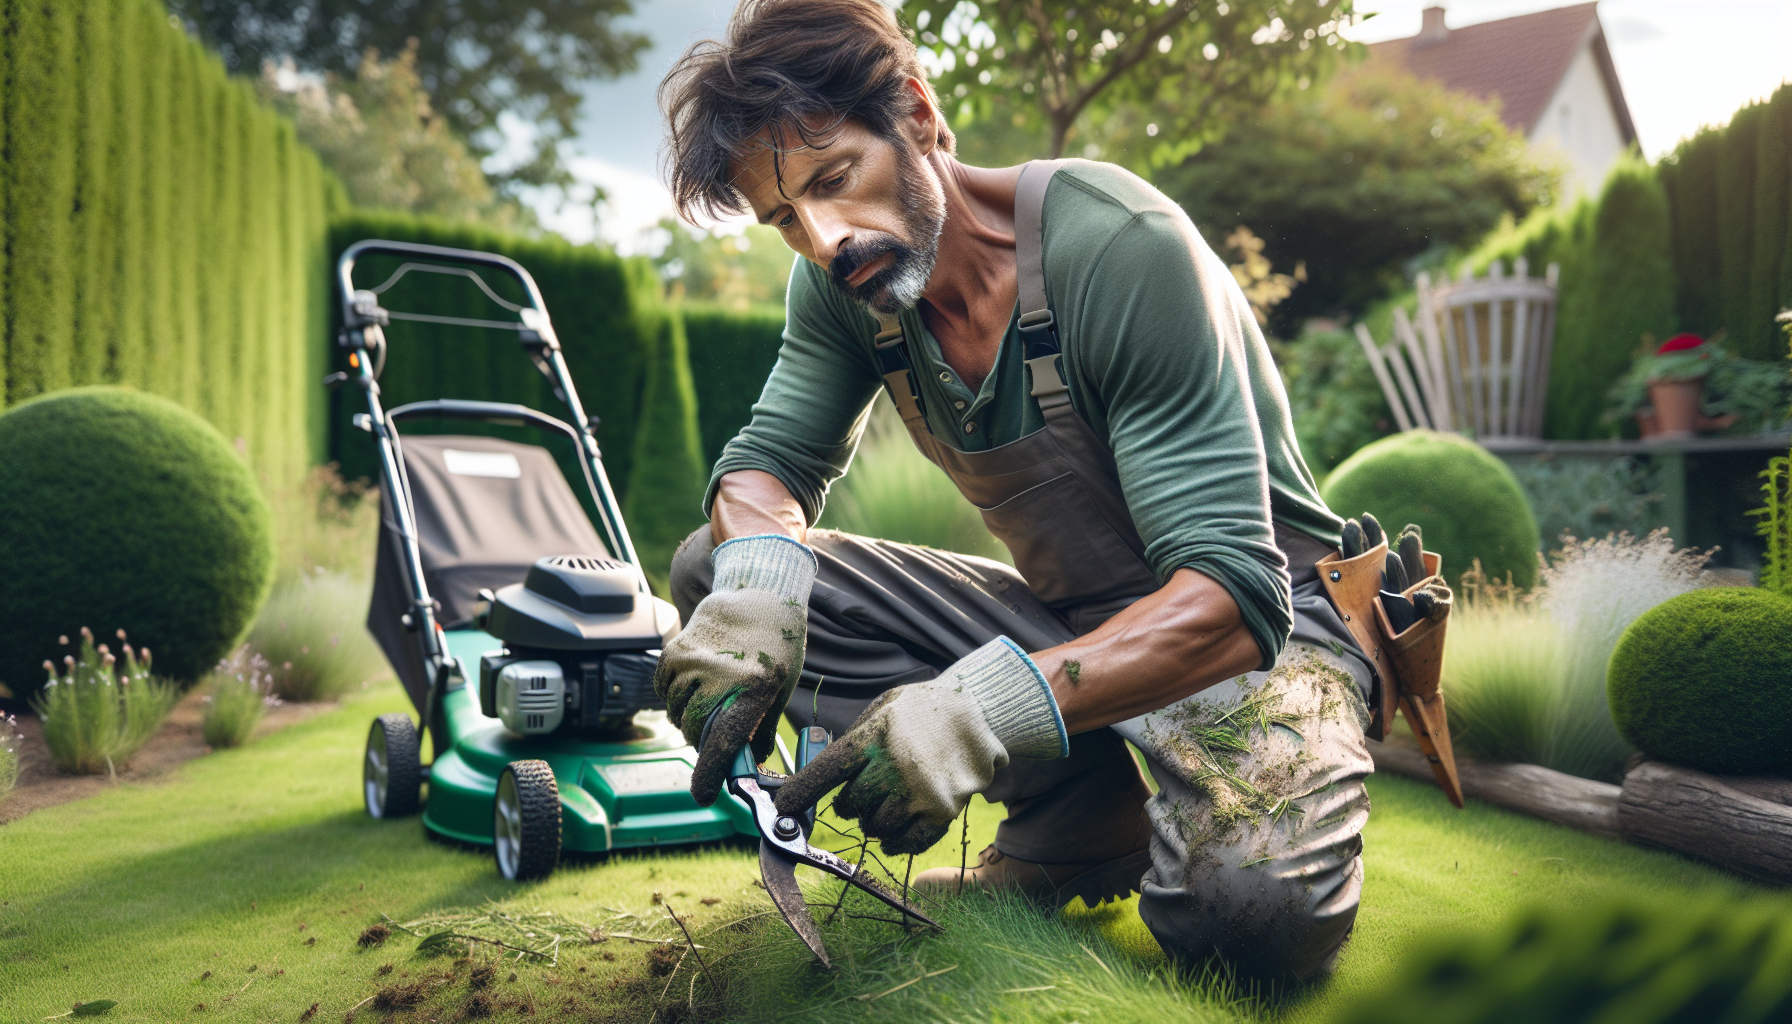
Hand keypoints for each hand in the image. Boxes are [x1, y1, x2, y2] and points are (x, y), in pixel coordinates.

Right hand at [656, 535, 815, 804]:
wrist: (759, 596)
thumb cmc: (776, 646)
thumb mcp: (780, 688)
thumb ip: (762, 728)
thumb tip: (751, 764)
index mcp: (752, 689)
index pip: (723, 743)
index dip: (710, 775)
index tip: (703, 795)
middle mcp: (719, 676)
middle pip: (694, 730)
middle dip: (701, 740)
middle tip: (713, 733)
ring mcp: (693, 661)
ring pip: (676, 710)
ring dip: (687, 716)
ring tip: (707, 700)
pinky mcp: (676, 650)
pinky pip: (663, 689)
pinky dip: (673, 695)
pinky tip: (693, 684)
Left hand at [773, 637, 1066, 854]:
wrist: (979, 711)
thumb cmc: (921, 709)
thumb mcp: (883, 708)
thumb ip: (854, 740)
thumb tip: (818, 774)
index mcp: (875, 736)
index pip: (826, 772)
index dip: (800, 793)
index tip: (782, 807)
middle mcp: (895, 767)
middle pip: (851, 806)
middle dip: (850, 804)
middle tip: (861, 793)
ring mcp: (920, 793)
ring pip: (876, 827)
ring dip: (875, 821)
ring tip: (887, 802)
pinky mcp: (943, 812)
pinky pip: (907, 843)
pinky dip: (895, 842)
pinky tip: (894, 832)